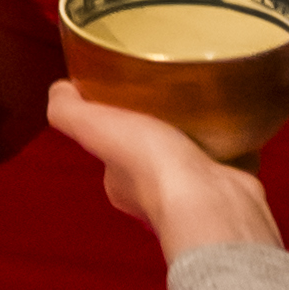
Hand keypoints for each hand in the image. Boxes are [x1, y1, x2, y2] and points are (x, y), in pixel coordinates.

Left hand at [47, 76, 285, 261]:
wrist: (212, 202)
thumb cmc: (152, 168)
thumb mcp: (95, 128)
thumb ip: (68, 112)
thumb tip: (58, 90)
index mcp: (118, 180)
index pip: (109, 144)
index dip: (112, 118)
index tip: (123, 89)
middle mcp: (152, 190)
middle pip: (150, 147)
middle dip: (157, 121)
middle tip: (165, 86)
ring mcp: (192, 188)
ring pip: (188, 150)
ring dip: (193, 127)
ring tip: (198, 95)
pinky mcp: (227, 181)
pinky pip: (226, 153)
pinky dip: (227, 137)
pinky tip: (230, 114)